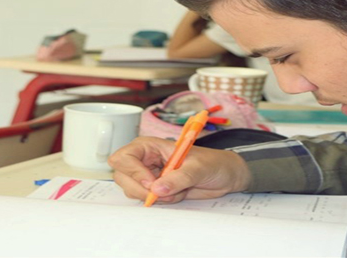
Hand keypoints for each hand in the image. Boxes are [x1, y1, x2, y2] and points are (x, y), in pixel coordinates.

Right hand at [108, 136, 251, 203]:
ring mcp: (148, 175)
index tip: (152, 182)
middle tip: (162, 192)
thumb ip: (178, 178)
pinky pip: (145, 199)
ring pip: (132, 189)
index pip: (125, 157)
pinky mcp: (155, 189)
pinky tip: (176, 194)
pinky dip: (160, 201)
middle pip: (122, 176)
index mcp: (151, 146)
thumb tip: (157, 189)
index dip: (133, 171)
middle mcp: (145, 160)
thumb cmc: (213, 163)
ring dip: (153, 196)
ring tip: (176, 190)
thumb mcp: (198, 168)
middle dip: (140, 188)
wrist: (224, 176)